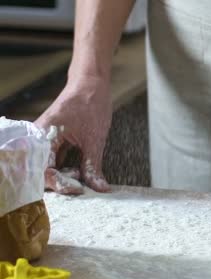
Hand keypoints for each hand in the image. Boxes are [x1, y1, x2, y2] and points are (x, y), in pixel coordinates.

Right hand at [35, 77, 111, 194]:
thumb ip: (93, 167)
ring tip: (81, 177)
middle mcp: (38, 139)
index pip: (43, 170)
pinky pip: (54, 161)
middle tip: (80, 185)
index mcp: (43, 136)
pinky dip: (65, 169)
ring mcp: (44, 141)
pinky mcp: (52, 142)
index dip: (60, 184)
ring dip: (63, 176)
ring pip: (47, 168)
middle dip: (60, 182)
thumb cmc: (91, 105)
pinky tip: (79, 173)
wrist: (91, 85)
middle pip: (41, 172)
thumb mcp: (95, 140)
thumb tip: (100, 189)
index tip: (78, 190)